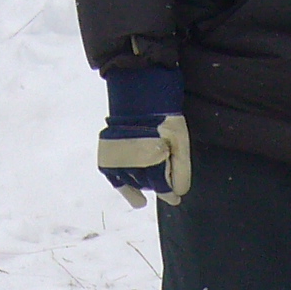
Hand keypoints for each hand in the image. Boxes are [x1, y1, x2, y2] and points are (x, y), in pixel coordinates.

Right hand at [98, 64, 189, 207]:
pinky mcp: (109, 153)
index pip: (162, 187)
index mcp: (153, 157)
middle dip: (157, 186)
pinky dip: (124, 188)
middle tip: (164, 182)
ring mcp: (119, 157)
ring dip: (142, 186)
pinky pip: (114, 178)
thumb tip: (179, 192)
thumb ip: (181, 167)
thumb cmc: (164, 114)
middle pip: (148, 185)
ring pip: (133, 183)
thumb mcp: (180, 138)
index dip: (170, 193)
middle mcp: (134, 161)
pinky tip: (136, 199)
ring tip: (149, 186)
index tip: (176, 197)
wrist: (138, 91)